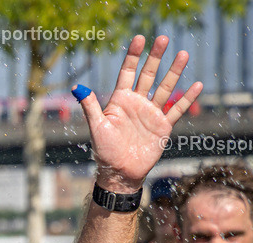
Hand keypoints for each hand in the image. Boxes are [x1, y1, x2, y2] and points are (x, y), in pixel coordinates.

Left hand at [79, 35, 201, 192]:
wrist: (120, 172)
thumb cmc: (104, 151)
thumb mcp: (97, 127)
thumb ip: (90, 106)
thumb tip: (77, 87)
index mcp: (120, 101)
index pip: (127, 73)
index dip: (133, 56)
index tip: (140, 38)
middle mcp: (136, 104)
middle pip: (148, 75)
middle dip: (156, 57)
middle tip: (164, 38)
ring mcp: (150, 113)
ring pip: (165, 88)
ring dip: (174, 71)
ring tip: (183, 54)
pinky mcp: (162, 125)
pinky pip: (177, 109)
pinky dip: (187, 98)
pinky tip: (197, 85)